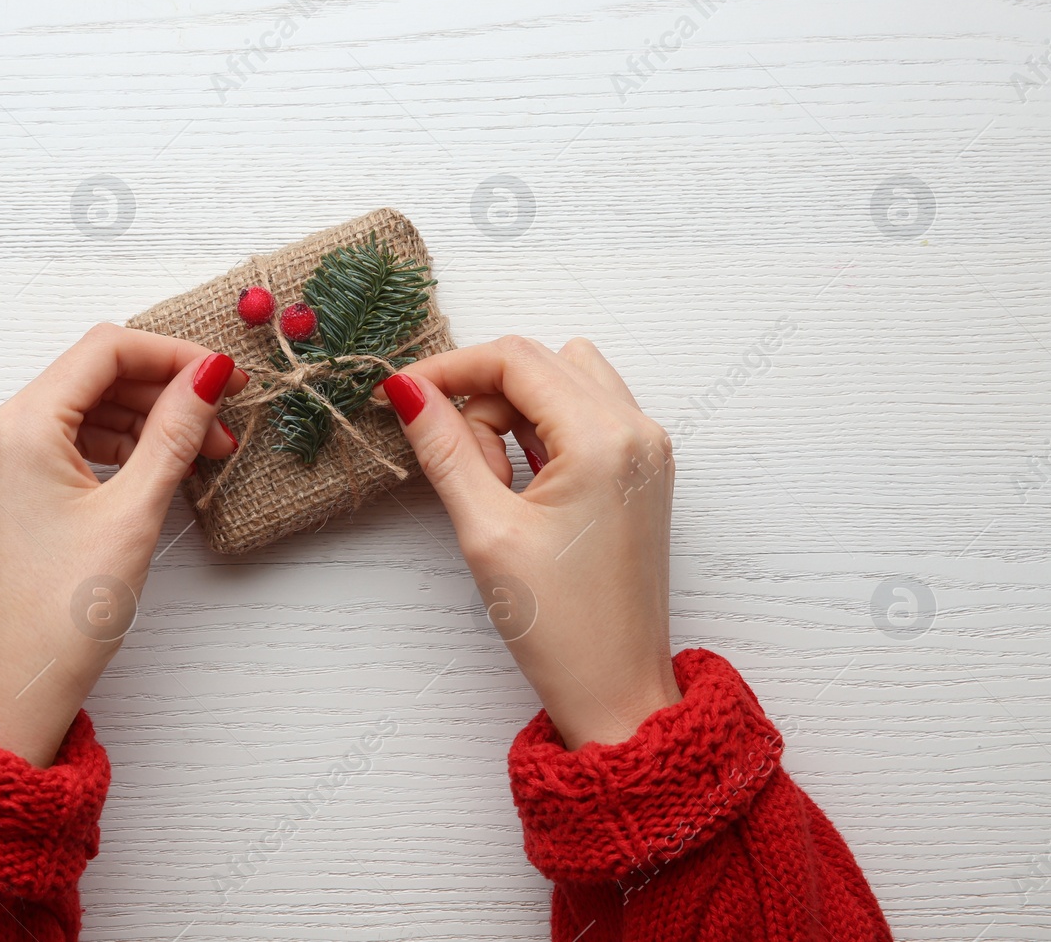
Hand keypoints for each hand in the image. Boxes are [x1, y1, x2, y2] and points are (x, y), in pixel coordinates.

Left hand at [0, 323, 246, 765]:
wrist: (11, 692)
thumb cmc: (62, 614)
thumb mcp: (133, 514)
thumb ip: (174, 432)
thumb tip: (211, 373)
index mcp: (17, 426)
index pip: (105, 349)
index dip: (175, 354)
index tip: (227, 377)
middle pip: (91, 374)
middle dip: (163, 391)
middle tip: (222, 426)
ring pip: (80, 408)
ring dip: (142, 420)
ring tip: (199, 456)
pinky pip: (62, 441)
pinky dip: (112, 446)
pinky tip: (155, 470)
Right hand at [380, 336, 680, 748]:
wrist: (618, 691)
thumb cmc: (560, 626)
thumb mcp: (486, 531)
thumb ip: (445, 449)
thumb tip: (408, 391)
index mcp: (604, 440)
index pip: (515, 359)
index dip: (451, 368)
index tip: (404, 394)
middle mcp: (637, 430)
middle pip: (540, 363)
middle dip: (484, 397)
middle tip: (461, 464)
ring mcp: (646, 449)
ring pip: (564, 380)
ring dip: (514, 411)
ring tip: (495, 482)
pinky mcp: (642, 470)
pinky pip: (585, 413)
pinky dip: (543, 430)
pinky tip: (521, 485)